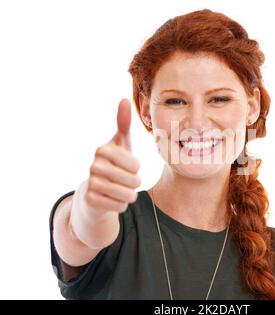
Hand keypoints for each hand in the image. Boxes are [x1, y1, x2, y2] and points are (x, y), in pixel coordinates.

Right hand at [85, 98, 140, 214]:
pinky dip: (121, 205)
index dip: (136, 168)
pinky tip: (112, 199)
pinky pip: (120, 206)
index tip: (127, 166)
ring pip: (128, 195)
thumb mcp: (120, 144)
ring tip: (120, 189)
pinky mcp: (91, 201)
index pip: (135, 164)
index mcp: (102, 150)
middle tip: (124, 180)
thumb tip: (124, 99)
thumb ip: (123, 124)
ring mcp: (91, 183)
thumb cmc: (113, 164)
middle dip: (134, 183)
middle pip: (134, 180)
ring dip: (129, 195)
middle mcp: (94, 165)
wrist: (95, 190)